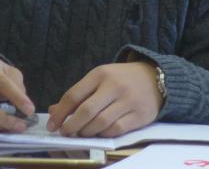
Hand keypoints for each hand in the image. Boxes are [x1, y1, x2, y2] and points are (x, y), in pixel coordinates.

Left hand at [47, 62, 161, 137]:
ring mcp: (128, 101)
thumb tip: (54, 111)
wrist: (156, 77)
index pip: (74, 95)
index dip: (60, 113)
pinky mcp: (139, 115)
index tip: (52, 125)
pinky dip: (103, 134)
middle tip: (65, 132)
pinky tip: (99, 133)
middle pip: (86, 111)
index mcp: (100, 74)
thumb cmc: (122, 79)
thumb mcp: (100, 78)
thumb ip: (79, 93)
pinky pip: (116, 130)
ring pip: (100, 123)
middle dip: (71, 126)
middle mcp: (114, 86)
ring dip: (86, 132)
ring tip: (82, 133)